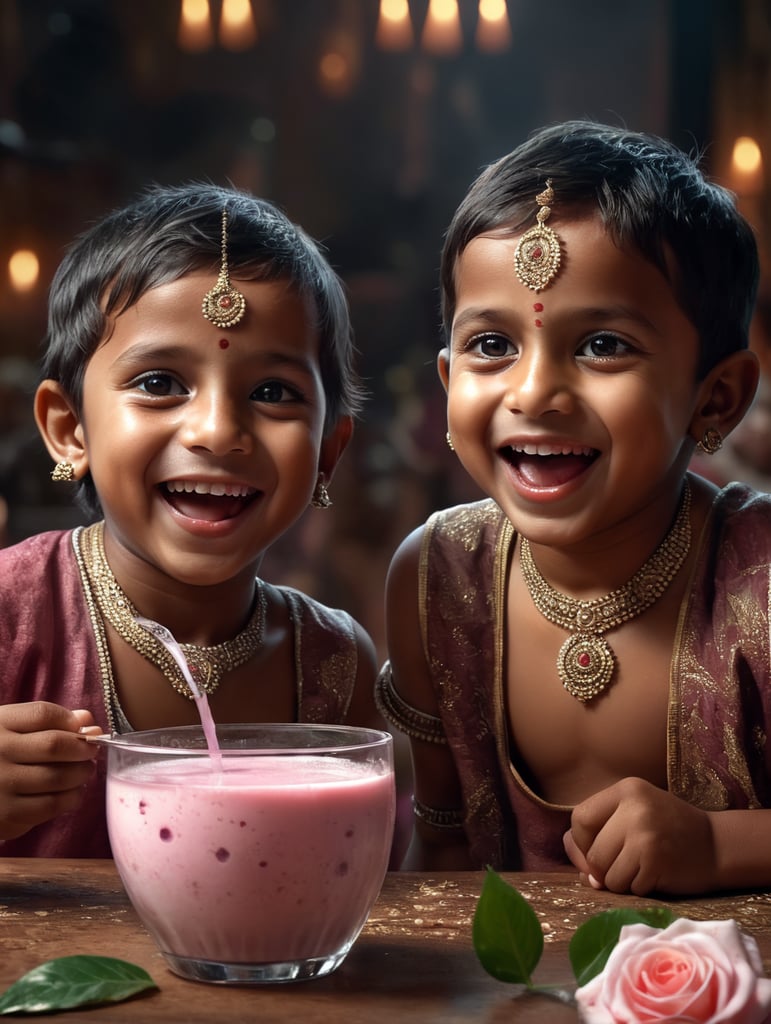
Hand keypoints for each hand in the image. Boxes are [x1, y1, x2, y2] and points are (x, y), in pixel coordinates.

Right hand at [0, 702, 98, 839]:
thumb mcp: (10, 729)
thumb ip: (46, 721)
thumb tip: (87, 721)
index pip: (43, 714)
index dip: (71, 720)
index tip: (84, 729)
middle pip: (54, 745)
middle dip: (82, 749)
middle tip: (91, 753)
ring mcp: (0, 785)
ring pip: (57, 777)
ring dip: (80, 775)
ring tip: (83, 772)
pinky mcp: (5, 816)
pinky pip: (49, 806)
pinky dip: (70, 799)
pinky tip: (72, 793)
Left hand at [563, 777, 716, 895]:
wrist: (716, 845)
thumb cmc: (667, 830)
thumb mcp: (632, 815)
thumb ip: (600, 831)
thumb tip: (573, 857)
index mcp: (625, 789)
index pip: (580, 819)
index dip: (581, 842)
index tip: (596, 850)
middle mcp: (634, 807)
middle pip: (592, 852)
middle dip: (600, 869)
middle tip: (622, 866)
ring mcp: (646, 834)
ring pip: (607, 875)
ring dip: (619, 882)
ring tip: (639, 869)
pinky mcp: (656, 862)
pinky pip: (628, 887)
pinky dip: (637, 888)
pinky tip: (654, 875)